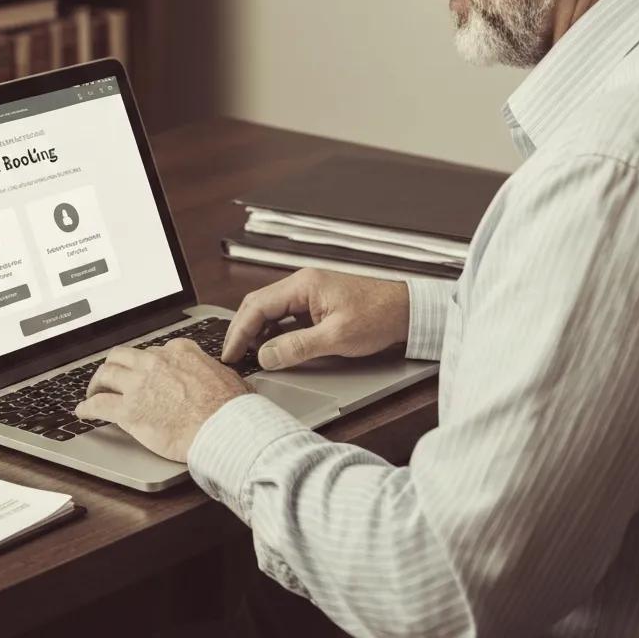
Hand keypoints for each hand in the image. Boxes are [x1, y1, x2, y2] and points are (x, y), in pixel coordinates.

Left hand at [75, 339, 252, 462]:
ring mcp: (139, 385)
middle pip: (123, 356)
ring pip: (106, 373)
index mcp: (179, 351)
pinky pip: (98, 404)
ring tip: (93, 391)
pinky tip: (83, 412)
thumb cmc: (229, 408)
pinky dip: (87, 407)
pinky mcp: (128, 410)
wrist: (221, 428)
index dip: (146, 363)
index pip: (154, 351)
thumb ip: (213, 372)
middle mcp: (155, 362)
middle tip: (111, 376)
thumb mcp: (227, 376)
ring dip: (96, 382)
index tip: (143, 371)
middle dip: (114, 365)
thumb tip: (222, 376)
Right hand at [221, 268, 410, 370]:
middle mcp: (303, 284)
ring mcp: (310, 293)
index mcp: (304, 284)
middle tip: (233, 356)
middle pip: (260, 304)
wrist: (408, 311)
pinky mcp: (318, 303)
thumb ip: (298, 346)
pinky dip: (275, 331)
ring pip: (272, 310)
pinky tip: (274, 347)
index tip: (230, 353)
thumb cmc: (379, 316)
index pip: (258, 305)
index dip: (239, 331)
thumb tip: (266, 356)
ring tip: (249, 355)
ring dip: (258, 331)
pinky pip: (287, 315)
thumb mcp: (337, 337)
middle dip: (242, 330)